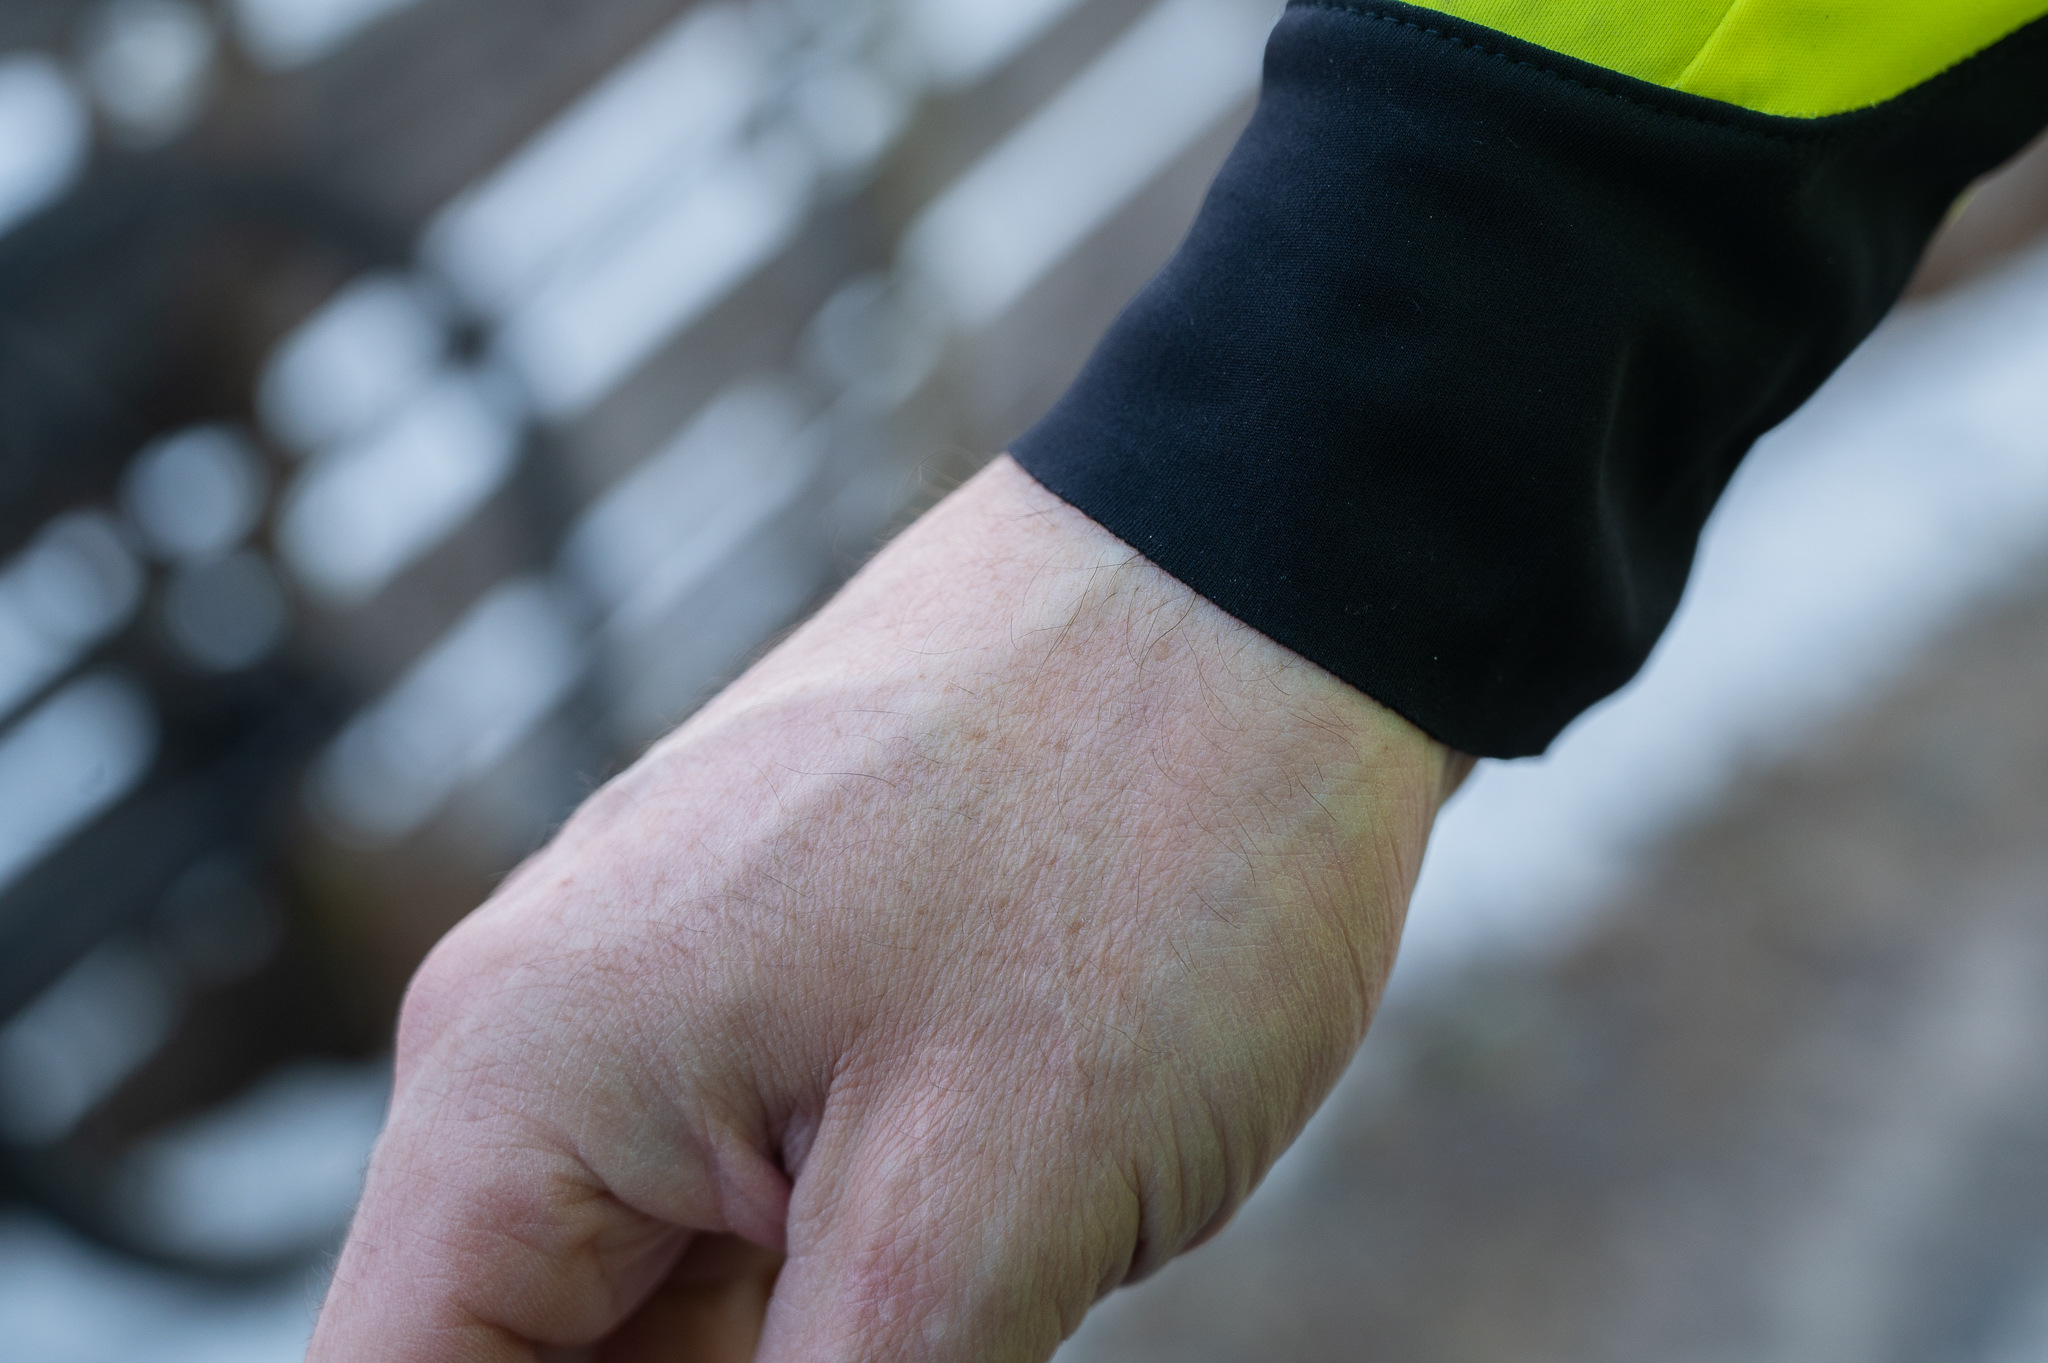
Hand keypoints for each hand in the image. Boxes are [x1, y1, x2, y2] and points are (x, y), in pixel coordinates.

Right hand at [310, 456, 1465, 1360]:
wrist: (1277, 585)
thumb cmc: (1143, 840)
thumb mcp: (973, 1215)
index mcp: (524, 1074)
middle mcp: (562, 1031)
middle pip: (530, 1354)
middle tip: (917, 1355)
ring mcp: (684, 1001)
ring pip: (660, 1304)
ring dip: (782, 1357)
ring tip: (980, 1291)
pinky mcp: (796, 995)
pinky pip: (757, 1214)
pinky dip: (837, 1304)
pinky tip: (971, 1297)